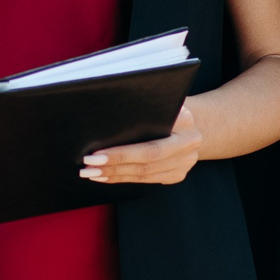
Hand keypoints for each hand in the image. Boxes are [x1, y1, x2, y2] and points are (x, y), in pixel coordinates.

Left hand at [81, 102, 203, 185]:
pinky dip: (124, 178)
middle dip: (114, 164)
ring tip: (91, 173)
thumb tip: (102, 116)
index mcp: (185, 121)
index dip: (121, 151)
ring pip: (145, 173)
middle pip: (146, 159)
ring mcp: (185, 162)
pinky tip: (106, 176)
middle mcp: (189, 144)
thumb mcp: (157, 100)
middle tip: (88, 165)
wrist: (190, 120)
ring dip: (115, 174)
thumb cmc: (164, 106)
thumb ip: (139, 107)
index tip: (95, 153)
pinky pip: (148, 179)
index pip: (149, 141)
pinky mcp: (178, 174)